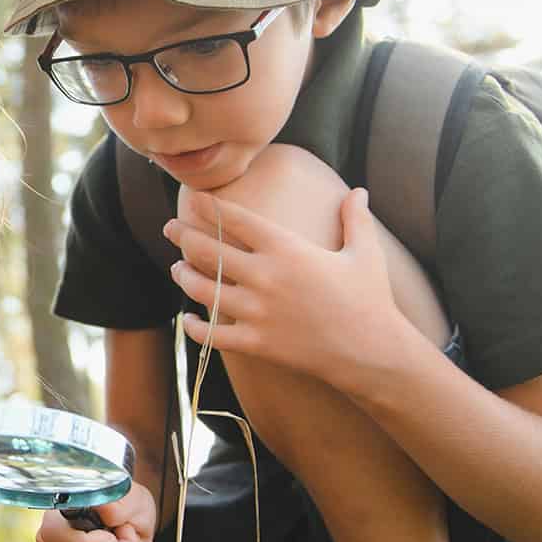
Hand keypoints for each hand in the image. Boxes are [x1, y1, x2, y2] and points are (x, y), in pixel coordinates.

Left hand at [164, 187, 410, 388]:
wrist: (371, 351)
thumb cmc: (370, 299)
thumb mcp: (366, 253)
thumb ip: (356, 219)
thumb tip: (359, 191)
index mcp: (287, 249)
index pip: (236, 219)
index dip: (210, 206)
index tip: (194, 199)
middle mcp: (265, 277)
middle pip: (208, 250)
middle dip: (183, 235)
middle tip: (169, 228)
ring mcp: (257, 311)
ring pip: (203, 289)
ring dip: (184, 275)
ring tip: (176, 268)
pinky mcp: (255, 343)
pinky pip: (212, 335)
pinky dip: (194, 327)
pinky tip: (188, 319)